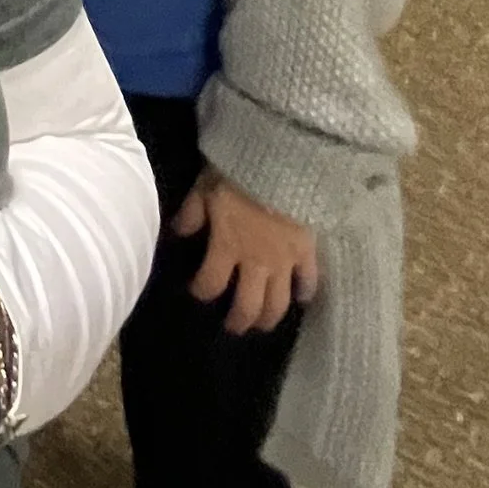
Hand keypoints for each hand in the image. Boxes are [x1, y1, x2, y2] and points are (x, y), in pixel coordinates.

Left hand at [173, 169, 318, 335]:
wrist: (282, 160)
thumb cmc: (238, 170)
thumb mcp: (205, 186)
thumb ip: (192, 213)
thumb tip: (178, 232)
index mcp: (227, 246)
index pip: (210, 283)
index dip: (201, 290)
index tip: (197, 290)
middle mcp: (256, 261)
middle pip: (248, 305)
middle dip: (239, 320)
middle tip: (234, 327)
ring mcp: (285, 260)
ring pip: (278, 302)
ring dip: (270, 316)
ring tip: (264, 323)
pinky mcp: (308, 250)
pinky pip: (310, 279)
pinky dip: (306, 291)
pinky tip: (303, 298)